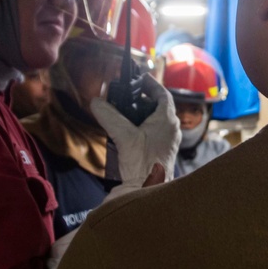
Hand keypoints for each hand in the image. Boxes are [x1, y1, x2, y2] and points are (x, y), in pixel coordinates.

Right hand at [90, 73, 180, 188]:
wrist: (148, 191)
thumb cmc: (143, 163)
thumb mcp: (123, 136)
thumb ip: (109, 116)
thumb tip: (96, 102)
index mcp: (168, 120)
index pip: (163, 94)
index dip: (151, 84)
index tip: (140, 77)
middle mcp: (172, 129)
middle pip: (159, 107)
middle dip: (144, 99)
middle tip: (129, 94)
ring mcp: (168, 141)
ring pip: (156, 121)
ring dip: (143, 114)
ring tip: (125, 112)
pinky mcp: (162, 152)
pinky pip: (154, 133)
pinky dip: (142, 128)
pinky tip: (128, 132)